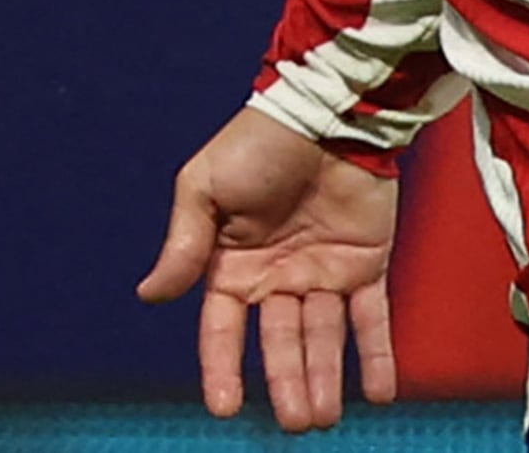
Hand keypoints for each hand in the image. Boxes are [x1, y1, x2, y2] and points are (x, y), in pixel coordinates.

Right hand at [137, 107, 400, 431]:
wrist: (328, 107)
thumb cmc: (258, 142)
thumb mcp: (205, 186)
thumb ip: (184, 243)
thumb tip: (149, 295)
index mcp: (232, 265)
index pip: (222, 330)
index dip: (222, 370)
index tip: (225, 408)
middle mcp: (277, 278)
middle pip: (280, 344)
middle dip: (288, 384)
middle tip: (299, 422)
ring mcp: (324, 273)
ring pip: (323, 340)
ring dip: (324, 379)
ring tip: (324, 419)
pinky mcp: (366, 263)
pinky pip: (372, 318)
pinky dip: (376, 355)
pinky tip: (379, 394)